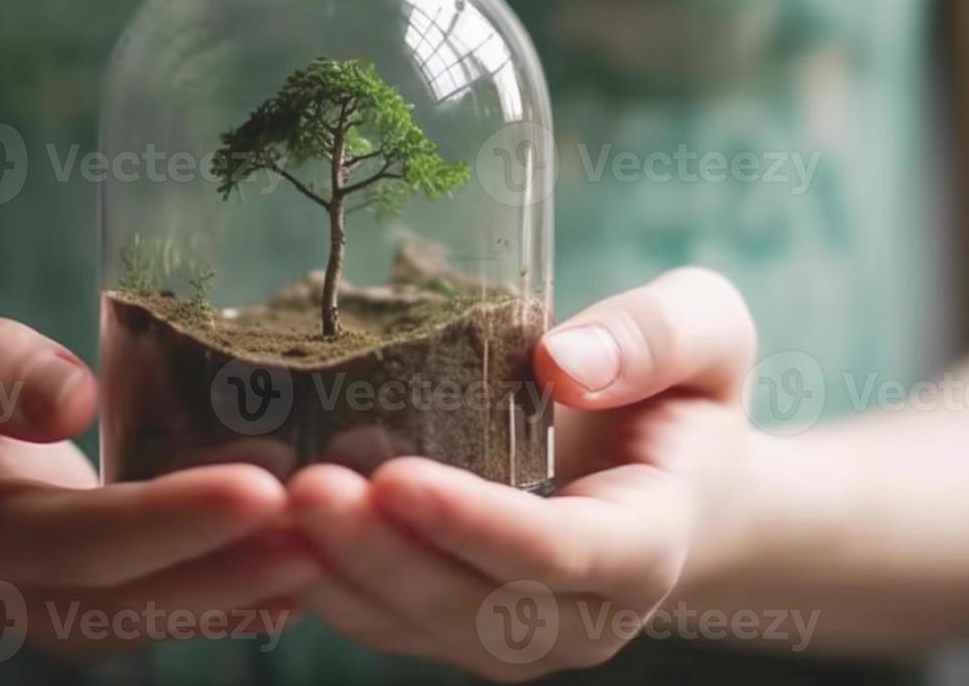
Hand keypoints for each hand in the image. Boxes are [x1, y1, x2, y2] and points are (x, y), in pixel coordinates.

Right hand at [0, 292, 316, 651]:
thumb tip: (71, 400)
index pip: (87, 540)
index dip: (173, 520)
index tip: (259, 488)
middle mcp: (28, 601)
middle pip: (146, 599)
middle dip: (242, 566)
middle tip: (332, 522)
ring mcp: (67, 621)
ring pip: (169, 619)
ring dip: (256, 588)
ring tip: (342, 540)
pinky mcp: (100, 617)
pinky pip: (175, 616)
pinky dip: (242, 598)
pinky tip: (314, 570)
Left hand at [287, 268, 757, 680]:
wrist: (670, 478)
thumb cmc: (683, 395)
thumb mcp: (706, 334)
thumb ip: (653, 337)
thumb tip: (561, 360)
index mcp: (646, 544)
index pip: (559, 554)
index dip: (477, 523)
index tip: (397, 477)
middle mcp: (576, 613)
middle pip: (469, 602)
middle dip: (380, 552)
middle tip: (304, 487)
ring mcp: (511, 632)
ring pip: (412, 621)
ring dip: (335, 573)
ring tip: (265, 506)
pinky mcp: (453, 623)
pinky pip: (380, 617)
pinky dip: (319, 581)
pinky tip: (262, 528)